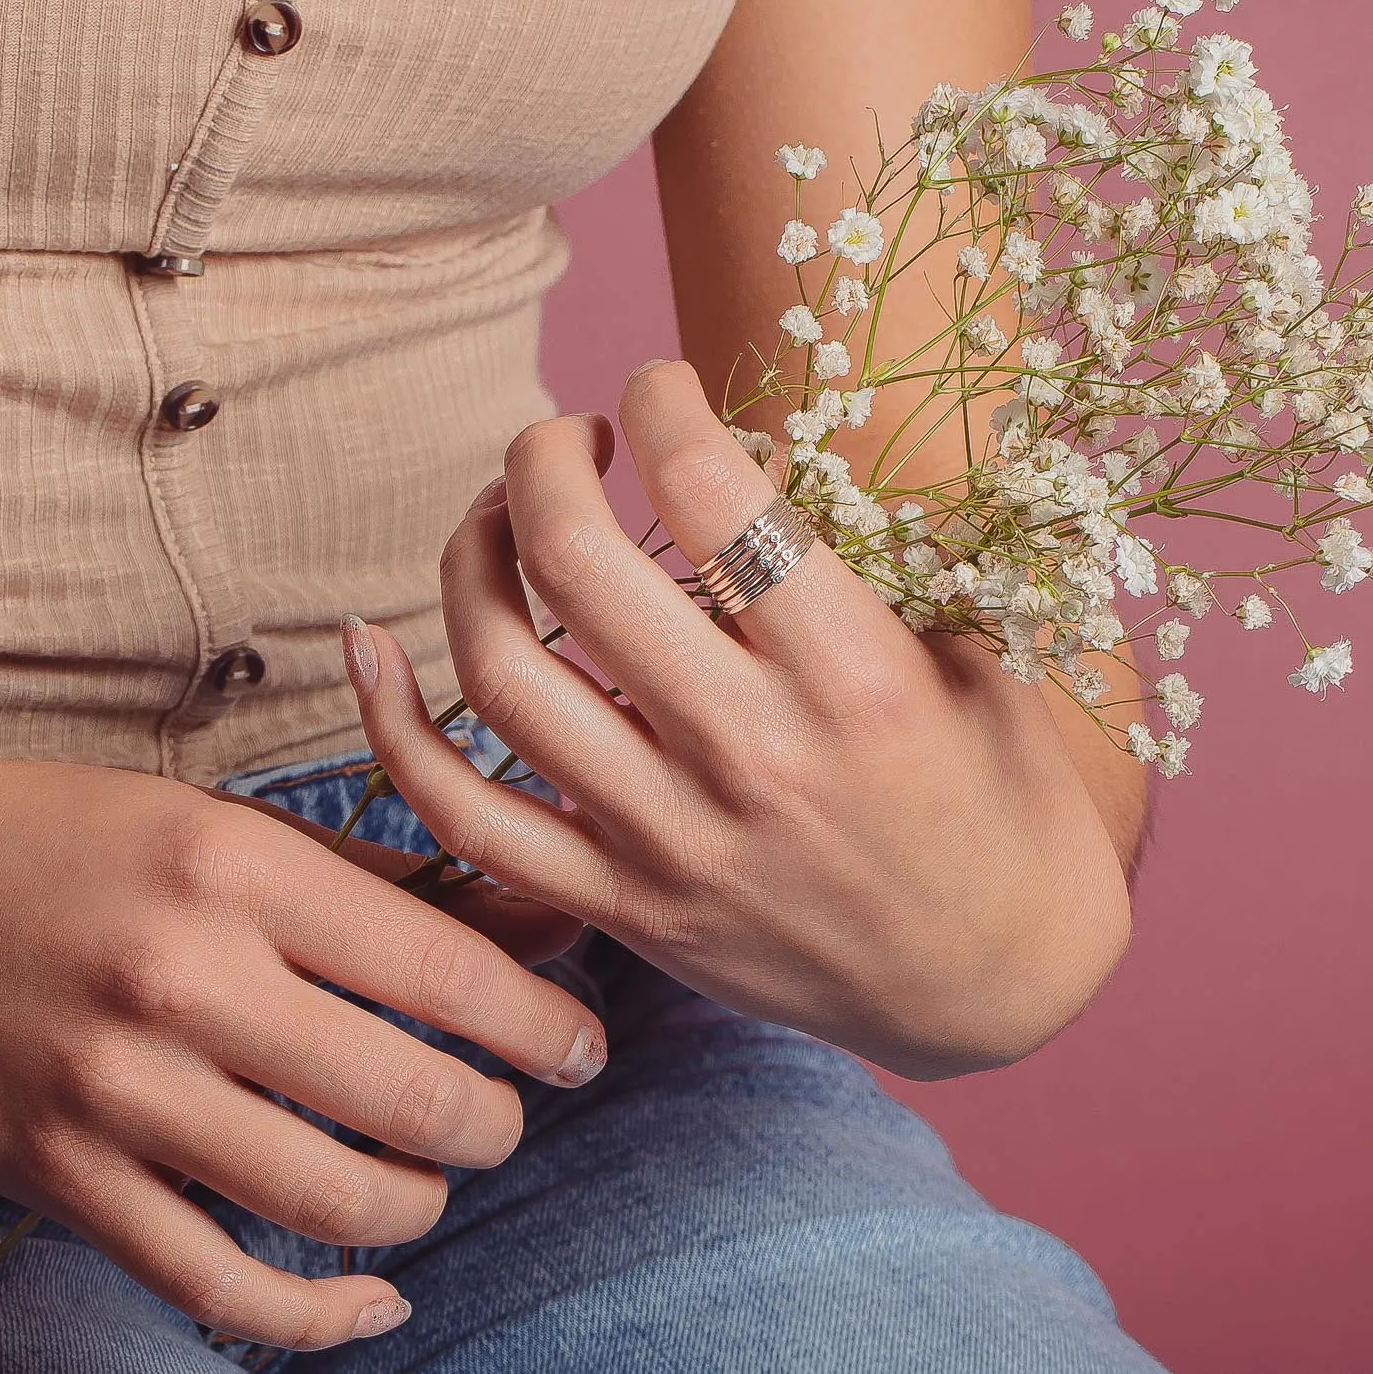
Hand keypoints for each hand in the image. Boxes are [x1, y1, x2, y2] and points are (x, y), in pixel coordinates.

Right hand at [0, 748, 607, 1351]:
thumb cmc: (51, 840)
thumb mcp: (216, 819)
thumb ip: (375, 878)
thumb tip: (536, 915)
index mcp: (234, 867)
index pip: (442, 968)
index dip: (540, 1022)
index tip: (579, 1044)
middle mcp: (181, 979)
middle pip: (406, 1095)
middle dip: (495, 1122)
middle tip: (511, 1116)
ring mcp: (115, 1091)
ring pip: (329, 1198)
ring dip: (418, 1207)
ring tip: (433, 1182)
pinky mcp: (62, 1179)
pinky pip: (218, 1283)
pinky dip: (316, 1315)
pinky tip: (371, 1298)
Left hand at [342, 360, 1135, 1080]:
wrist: (991, 985)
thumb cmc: (997, 796)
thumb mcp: (976, 658)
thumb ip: (866, 564)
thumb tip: (738, 452)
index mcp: (856, 680)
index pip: (716, 494)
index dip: (662, 404)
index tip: (659, 388)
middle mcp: (749, 757)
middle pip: (579, 564)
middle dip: (544, 458)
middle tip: (563, 437)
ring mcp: (669, 840)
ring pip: (499, 672)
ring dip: (472, 557)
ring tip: (502, 516)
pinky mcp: (620, 905)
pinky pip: (463, 814)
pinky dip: (393, 725)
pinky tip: (374, 646)